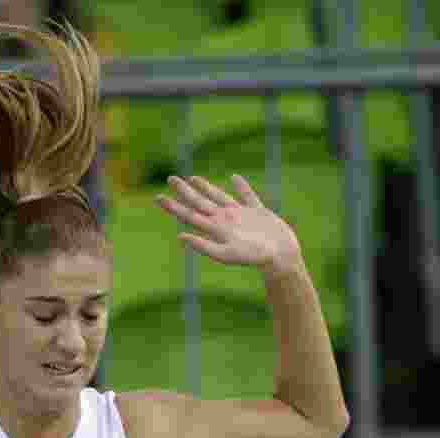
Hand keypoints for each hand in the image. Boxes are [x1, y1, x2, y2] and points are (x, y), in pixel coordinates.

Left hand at [155, 174, 302, 276]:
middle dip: (184, 191)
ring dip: (206, 187)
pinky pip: (247, 196)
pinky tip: (235, 178)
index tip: (157, 197)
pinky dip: (241, 187)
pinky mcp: (258, 212)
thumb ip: (204, 246)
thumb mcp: (226, 254)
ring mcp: (241, 216)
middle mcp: (225, 220)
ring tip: (193, 178)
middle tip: (170, 178)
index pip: (189, 215)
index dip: (173, 206)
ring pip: (219, 197)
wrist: (281, 258)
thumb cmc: (254, 258)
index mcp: (215, 228)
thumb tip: (180, 237)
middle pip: (199, 203)